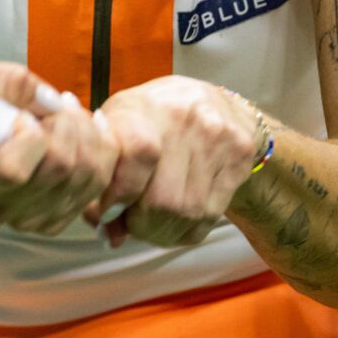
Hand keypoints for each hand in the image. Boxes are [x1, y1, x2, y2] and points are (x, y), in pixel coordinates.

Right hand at [0, 57, 117, 235]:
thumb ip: (7, 83)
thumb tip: (51, 101)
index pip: (13, 171)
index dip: (31, 136)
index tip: (23, 115)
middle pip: (59, 167)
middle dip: (67, 122)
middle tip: (55, 102)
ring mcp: (25, 220)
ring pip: (86, 174)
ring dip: (86, 131)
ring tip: (67, 110)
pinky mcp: (53, 220)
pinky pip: (98, 183)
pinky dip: (101, 148)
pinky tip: (87, 127)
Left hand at [83, 77, 261, 248]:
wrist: (216, 105)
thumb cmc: (153, 121)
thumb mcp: (119, 129)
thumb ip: (104, 172)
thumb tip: (100, 226)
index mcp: (144, 106)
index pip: (136, 154)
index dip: (118, 193)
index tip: (106, 211)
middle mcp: (183, 117)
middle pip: (162, 199)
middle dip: (139, 224)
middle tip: (130, 223)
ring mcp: (215, 138)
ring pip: (186, 213)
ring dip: (161, 232)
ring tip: (151, 224)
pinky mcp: (238, 158)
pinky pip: (209, 216)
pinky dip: (185, 232)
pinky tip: (174, 222)